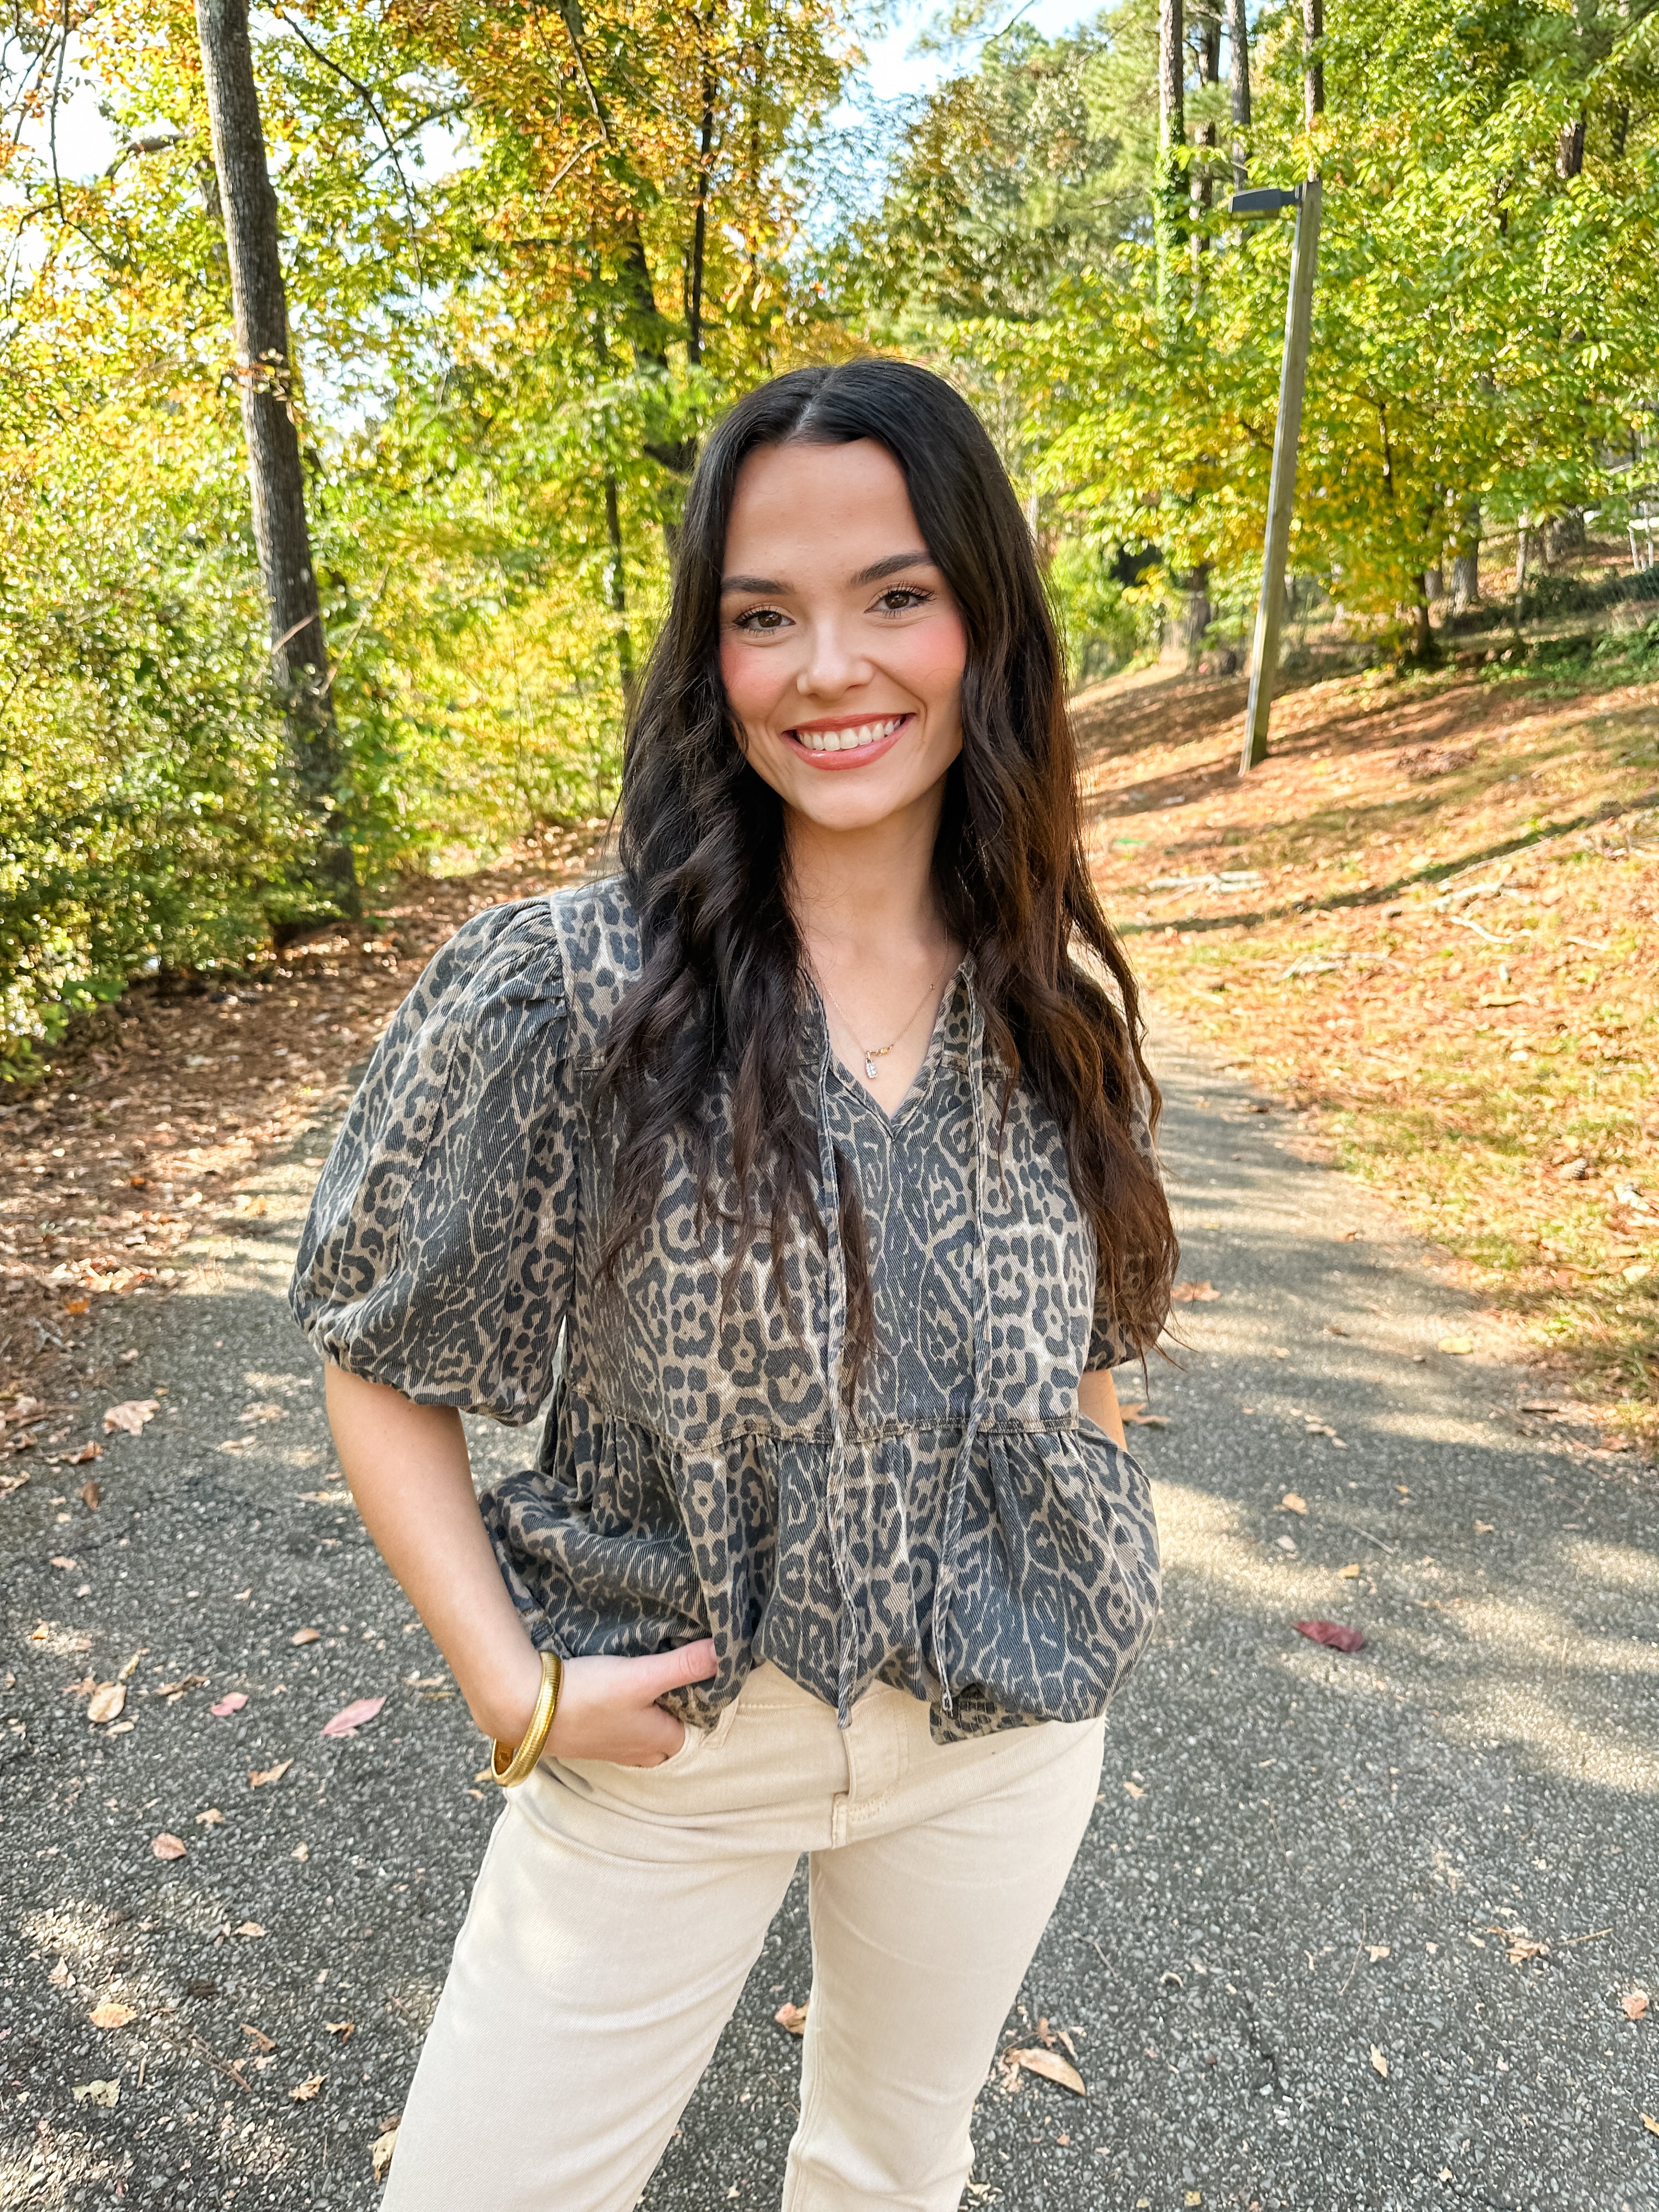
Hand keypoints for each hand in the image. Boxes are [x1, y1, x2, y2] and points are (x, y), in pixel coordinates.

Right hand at [543, 1639, 718, 1767]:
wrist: (524, 1708)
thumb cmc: (588, 1695)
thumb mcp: (642, 1676)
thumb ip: (684, 1665)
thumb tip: (727, 1651)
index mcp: (658, 1741)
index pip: (694, 1730)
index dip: (699, 1706)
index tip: (699, 1678)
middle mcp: (636, 1753)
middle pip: (667, 1738)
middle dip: (674, 1715)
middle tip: (675, 1682)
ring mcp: (607, 1751)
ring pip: (639, 1737)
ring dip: (645, 1718)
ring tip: (645, 1688)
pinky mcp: (583, 1741)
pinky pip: (613, 1734)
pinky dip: (618, 1719)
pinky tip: (610, 1699)